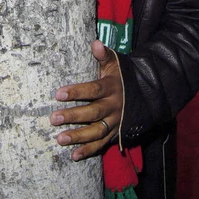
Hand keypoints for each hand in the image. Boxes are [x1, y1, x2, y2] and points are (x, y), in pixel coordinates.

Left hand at [49, 40, 122, 160]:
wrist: (146, 93)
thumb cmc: (122, 76)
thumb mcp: (115, 63)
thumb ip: (104, 55)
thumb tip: (95, 43)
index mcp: (112, 87)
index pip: (93, 90)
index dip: (76, 92)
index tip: (58, 93)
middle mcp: (115, 107)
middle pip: (92, 113)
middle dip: (73, 116)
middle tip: (53, 118)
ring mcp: (116, 122)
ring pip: (96, 132)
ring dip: (78, 136)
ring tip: (60, 139)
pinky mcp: (115, 133)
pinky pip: (102, 144)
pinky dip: (89, 151)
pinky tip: (74, 155)